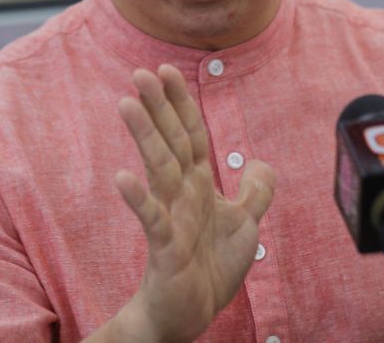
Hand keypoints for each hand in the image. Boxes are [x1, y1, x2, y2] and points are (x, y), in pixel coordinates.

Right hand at [112, 64, 275, 342]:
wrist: (193, 313)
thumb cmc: (212, 268)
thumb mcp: (245, 225)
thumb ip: (255, 192)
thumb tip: (260, 161)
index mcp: (199, 183)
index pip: (191, 133)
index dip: (182, 102)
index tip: (167, 70)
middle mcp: (182, 193)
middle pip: (171, 141)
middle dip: (158, 107)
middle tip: (139, 73)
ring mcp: (171, 216)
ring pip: (158, 168)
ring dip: (144, 136)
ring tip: (126, 104)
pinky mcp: (165, 247)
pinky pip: (152, 219)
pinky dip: (139, 199)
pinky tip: (123, 177)